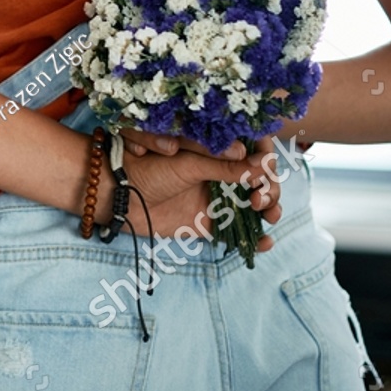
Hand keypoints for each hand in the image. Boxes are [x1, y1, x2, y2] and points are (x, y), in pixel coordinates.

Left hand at [99, 140, 282, 253]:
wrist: (120, 197)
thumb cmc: (149, 170)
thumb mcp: (189, 165)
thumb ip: (225, 167)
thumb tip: (264, 164)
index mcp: (215, 150)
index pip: (254, 148)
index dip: (267, 156)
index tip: (269, 165)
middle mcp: (220, 172)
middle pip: (260, 177)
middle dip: (270, 186)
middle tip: (260, 198)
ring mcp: (215, 197)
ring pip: (254, 203)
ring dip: (270, 208)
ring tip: (268, 215)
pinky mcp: (208, 223)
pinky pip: (237, 231)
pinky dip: (255, 238)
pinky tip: (265, 242)